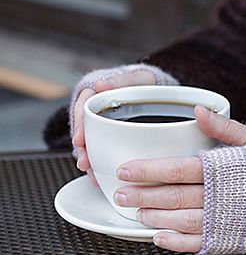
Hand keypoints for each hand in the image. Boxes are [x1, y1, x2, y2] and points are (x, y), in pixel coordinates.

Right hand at [74, 70, 155, 185]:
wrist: (157, 92)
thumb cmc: (144, 83)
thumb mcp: (135, 78)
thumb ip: (120, 80)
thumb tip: (101, 84)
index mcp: (97, 95)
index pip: (82, 109)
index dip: (79, 125)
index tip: (80, 140)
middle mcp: (97, 112)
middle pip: (84, 130)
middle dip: (83, 148)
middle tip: (84, 161)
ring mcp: (104, 127)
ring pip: (92, 144)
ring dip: (90, 159)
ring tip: (91, 172)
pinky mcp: (114, 139)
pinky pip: (105, 152)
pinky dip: (103, 164)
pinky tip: (102, 176)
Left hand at [113, 106, 245, 252]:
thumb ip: (224, 126)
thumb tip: (197, 110)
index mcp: (225, 168)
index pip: (177, 168)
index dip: (147, 170)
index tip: (124, 169)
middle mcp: (222, 196)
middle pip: (171, 196)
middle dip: (140, 195)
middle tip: (119, 193)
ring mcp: (226, 220)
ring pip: (179, 221)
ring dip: (153, 217)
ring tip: (136, 212)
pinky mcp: (232, 239)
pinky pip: (197, 243)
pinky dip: (174, 242)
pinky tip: (159, 237)